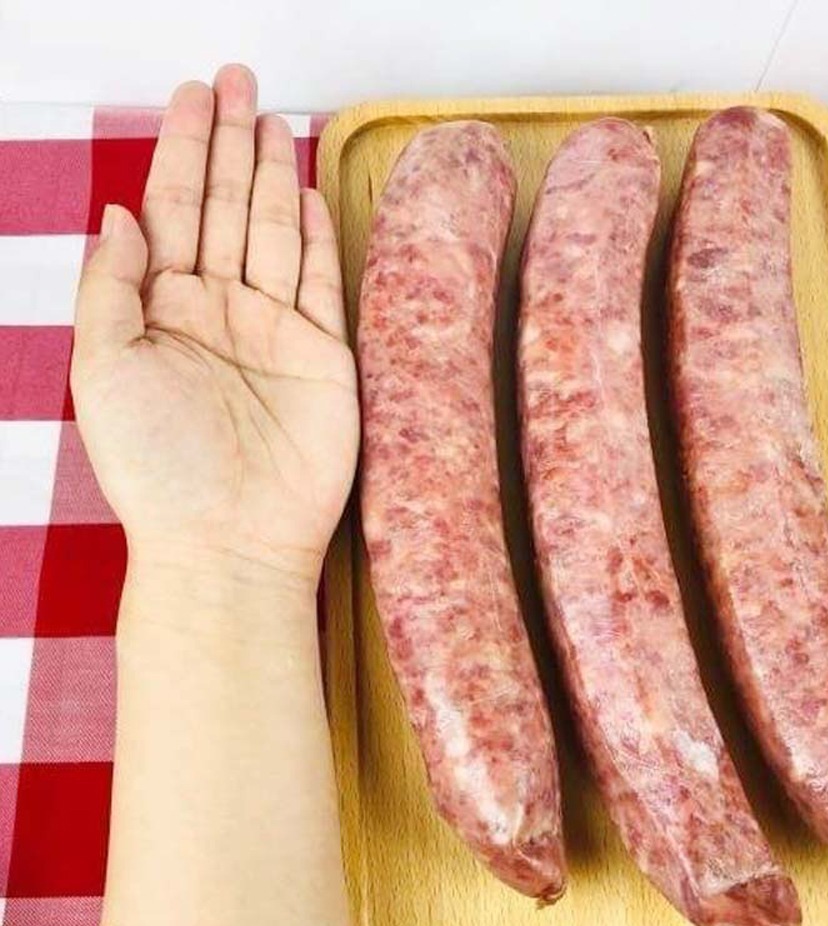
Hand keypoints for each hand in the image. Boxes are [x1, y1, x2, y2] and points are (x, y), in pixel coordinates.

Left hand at [73, 65, 357, 586]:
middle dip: (230, 144)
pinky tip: (308, 196)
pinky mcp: (324, 359)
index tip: (193, 95)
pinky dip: (317, 239)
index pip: (173, 211)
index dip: (183, 150)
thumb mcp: (101, 369)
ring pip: (275, 235)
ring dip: (274, 177)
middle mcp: (218, 314)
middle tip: (238, 80)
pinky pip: (322, 285)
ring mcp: (274, 334)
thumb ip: (111, 287)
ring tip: (272, 120)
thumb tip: (121, 214)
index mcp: (161, 313)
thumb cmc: (158, 467)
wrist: (230, 540)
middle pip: (227, 209)